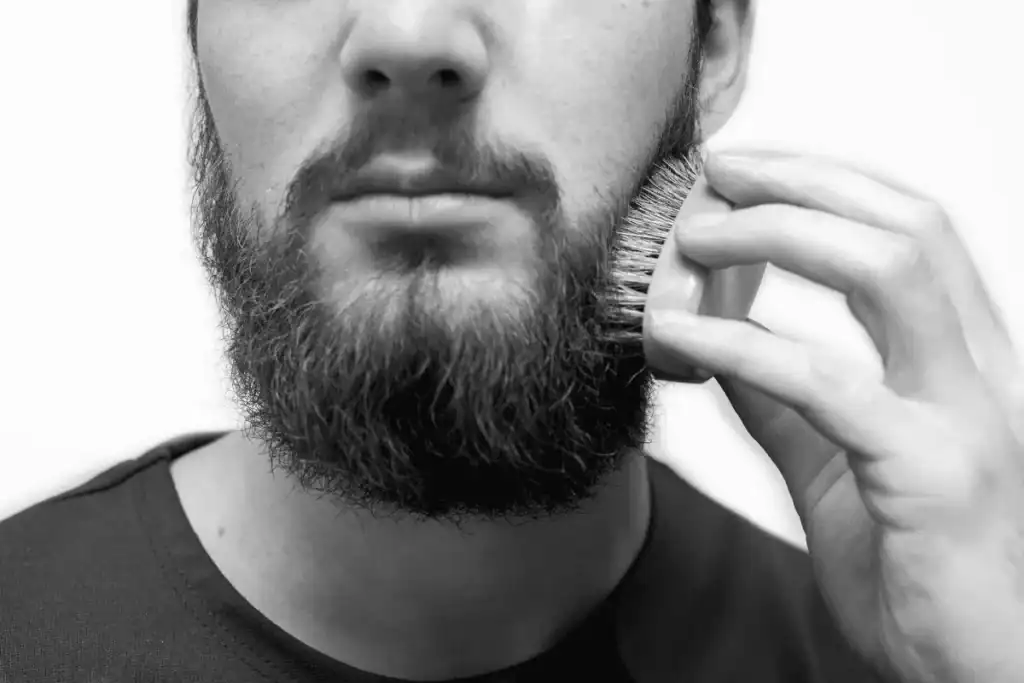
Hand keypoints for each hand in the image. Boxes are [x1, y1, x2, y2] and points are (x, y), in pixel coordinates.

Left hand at [645, 149, 1023, 682]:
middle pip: (907, 224)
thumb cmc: (919, 575)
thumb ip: (785, 408)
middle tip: (717, 171)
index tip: (749, 169)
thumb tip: (722, 344)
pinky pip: (826, 384)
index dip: (829, 183)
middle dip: (805, 180)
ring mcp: (966, 417)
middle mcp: (979, 373)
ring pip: (890, 269)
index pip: (910, 233)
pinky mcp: (932, 474)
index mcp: (962, 366)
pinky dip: (742, 344)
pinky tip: (675, 333)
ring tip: (696, 234)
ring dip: (783, 233)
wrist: (978, 674)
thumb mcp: (835, 472)